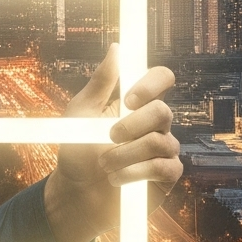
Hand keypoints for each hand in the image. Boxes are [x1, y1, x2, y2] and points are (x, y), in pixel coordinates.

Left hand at [41, 47, 181, 241]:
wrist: (75, 194)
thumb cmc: (78, 150)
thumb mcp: (82, 112)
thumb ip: (101, 81)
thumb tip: (117, 47)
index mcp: (137, 102)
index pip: (162, 78)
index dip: (152, 83)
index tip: (128, 98)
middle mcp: (155, 124)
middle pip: (163, 110)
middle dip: (132, 125)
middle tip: (109, 136)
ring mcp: (163, 150)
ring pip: (160, 142)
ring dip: (126, 154)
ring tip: (105, 165)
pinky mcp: (166, 177)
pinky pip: (164, 168)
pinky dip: (135, 173)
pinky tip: (117, 179)